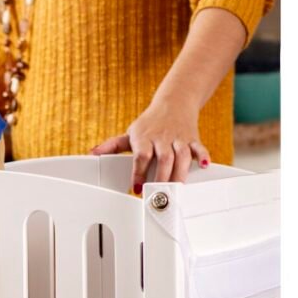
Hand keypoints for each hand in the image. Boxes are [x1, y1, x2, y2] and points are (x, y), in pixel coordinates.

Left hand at [90, 98, 210, 193]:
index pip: (141, 156)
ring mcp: (178, 139)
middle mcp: (162, 139)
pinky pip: (200, 147)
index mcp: (144, 139)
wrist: (174, 103)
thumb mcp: (130, 134)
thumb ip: (112, 146)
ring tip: (178, 188)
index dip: (139, 172)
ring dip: (180, 172)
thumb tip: (93, 153)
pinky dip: (203, 156)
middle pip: (163, 158)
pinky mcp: (193, 139)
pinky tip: (204, 165)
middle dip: (162, 177)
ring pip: (182, 156)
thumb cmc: (149, 124)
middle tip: (159, 194)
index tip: (137, 188)